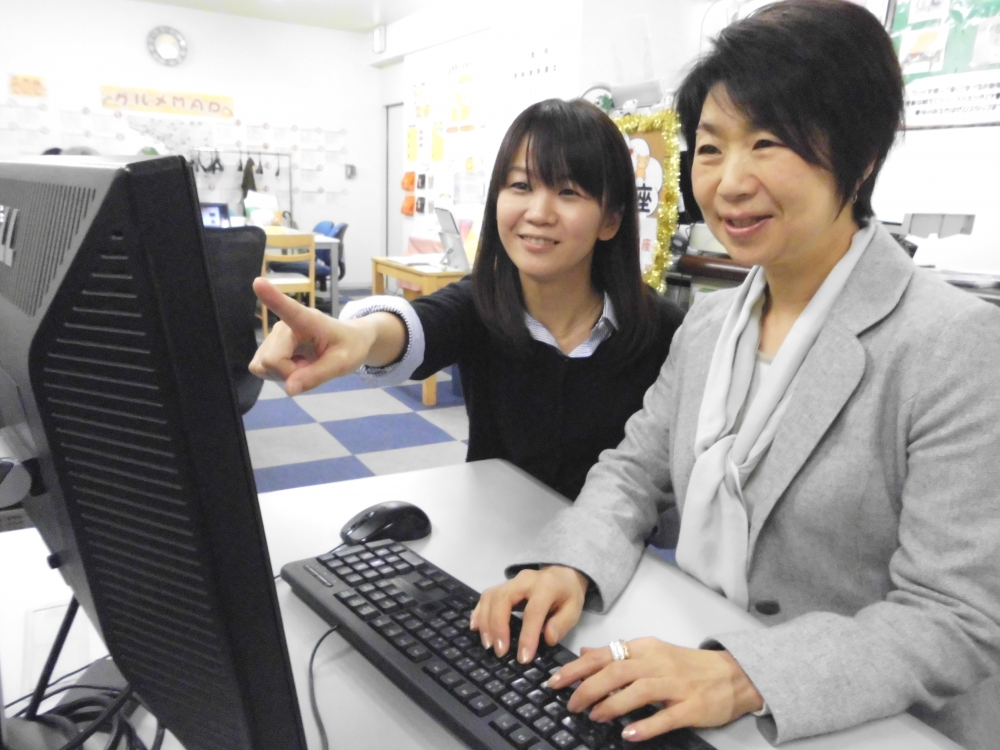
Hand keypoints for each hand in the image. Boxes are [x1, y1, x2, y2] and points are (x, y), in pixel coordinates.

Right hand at [249, 277, 379, 395]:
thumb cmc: (349, 347)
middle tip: (311, 366)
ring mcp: (272, 337)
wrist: (348, 342)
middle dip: (289, 373)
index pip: (288, 309)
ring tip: (305, 364)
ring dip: (284, 374)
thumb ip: (316, 376)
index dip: (272, 298)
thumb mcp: (342, 364)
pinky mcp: (265, 348)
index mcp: (307, 321)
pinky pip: (262, 369)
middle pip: (272, 360)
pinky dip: (278, 374)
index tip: (258, 283)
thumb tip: (289, 389)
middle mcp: (283, 325)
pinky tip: (294, 366)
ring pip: (264, 366)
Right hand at [470, 566, 587, 663]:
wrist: (561, 574)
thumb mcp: (574, 609)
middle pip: (503, 599)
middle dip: (498, 626)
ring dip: (486, 622)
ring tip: (488, 645)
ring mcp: (510, 581)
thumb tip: (547, 638)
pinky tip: (475, 628)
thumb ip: (562, 624)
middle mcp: (524, 580)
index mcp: (546, 586)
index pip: (533, 611)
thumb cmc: (567, 595)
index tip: (523, 658)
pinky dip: (478, 612)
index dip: (527, 636)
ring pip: (491, 597)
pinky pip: (485, 597)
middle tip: (499, 651)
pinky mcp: (501, 586)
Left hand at [546, 638, 763, 742]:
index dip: (577, 667)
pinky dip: (645, 725)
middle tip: (571, 704)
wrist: (733, 674)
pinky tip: (628, 734)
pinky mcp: (691, 707)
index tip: (555, 681)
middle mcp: (658, 663)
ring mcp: (676, 685)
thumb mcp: (651, 652)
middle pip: (618, 671)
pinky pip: (666, 716)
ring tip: (594, 716)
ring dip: (613, 704)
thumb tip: (585, 652)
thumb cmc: (687, 665)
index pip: (605, 654)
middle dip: (589, 687)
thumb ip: (618, 653)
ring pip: (639, 691)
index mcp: (646, 648)